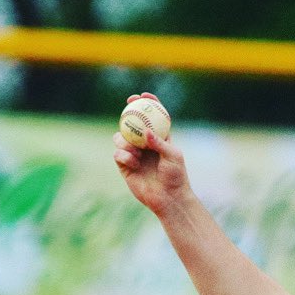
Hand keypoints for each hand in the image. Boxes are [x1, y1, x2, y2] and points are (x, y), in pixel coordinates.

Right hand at [113, 92, 187, 214]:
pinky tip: (134, 163)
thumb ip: (160, 143)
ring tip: (137, 152)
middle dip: (128, 111)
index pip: (153, 117)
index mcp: (159, 139)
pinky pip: (118, 153)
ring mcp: (133, 154)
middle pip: (132, 123)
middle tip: (129, 105)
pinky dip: (125, 156)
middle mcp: (144, 144)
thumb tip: (147, 132)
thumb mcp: (173, 157)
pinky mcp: (125, 165)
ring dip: (126, 141)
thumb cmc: (176, 178)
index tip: (144, 95)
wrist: (169, 199)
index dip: (148, 104)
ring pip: (120, 137)